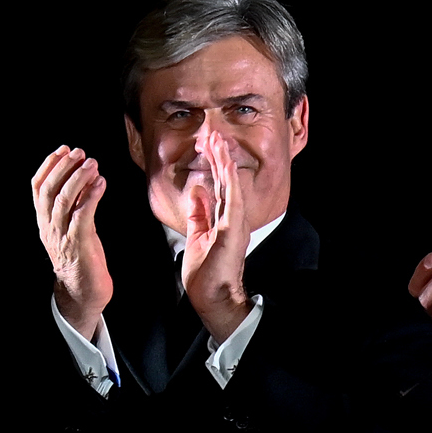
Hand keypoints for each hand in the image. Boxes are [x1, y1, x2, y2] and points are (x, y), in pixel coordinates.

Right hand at [31, 146, 115, 343]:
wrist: (83, 293)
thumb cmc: (81, 257)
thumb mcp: (73, 226)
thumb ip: (74, 204)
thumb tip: (82, 176)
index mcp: (44, 221)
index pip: (37, 187)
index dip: (49, 165)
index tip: (63, 149)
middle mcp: (49, 227)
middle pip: (49, 190)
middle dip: (64, 167)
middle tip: (80, 152)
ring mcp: (62, 236)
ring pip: (63, 201)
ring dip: (78, 179)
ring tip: (92, 163)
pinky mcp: (79, 245)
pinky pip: (82, 216)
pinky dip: (91, 197)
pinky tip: (101, 184)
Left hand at [176, 149, 249, 341]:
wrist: (212, 298)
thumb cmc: (206, 274)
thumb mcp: (197, 236)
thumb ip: (199, 213)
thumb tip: (197, 191)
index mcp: (223, 220)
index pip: (219, 186)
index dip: (213, 165)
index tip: (207, 145)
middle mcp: (232, 219)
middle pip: (226, 181)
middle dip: (219, 157)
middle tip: (212, 134)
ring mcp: (234, 225)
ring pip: (230, 186)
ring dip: (224, 163)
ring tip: (218, 141)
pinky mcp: (233, 232)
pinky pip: (233, 202)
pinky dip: (231, 182)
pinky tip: (227, 166)